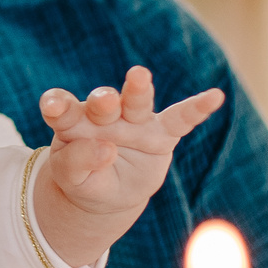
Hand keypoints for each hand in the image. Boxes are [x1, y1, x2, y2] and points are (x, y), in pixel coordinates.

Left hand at [34, 67, 224, 267]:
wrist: (107, 192)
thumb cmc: (84, 179)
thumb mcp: (72, 179)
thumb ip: (77, 163)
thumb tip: (103, 149)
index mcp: (72, 123)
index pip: (63, 109)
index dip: (57, 104)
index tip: (52, 106)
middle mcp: (103, 115)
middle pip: (102, 103)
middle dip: (103, 100)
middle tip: (104, 102)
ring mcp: (134, 121)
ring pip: (136, 102)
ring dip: (138, 90)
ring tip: (139, 76)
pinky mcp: (161, 133)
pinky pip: (180, 119)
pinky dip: (196, 108)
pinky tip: (215, 96)